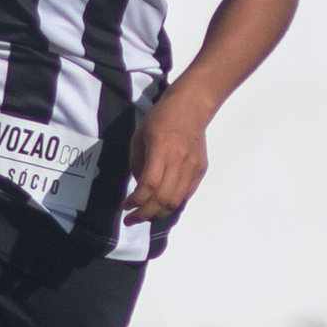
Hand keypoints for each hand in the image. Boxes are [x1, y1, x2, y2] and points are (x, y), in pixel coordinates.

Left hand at [127, 88, 213, 224]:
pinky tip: (160, 205)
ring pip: (176, 201)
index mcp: (161, 149)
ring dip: (158, 214)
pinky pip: (185, 194)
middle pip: (163, 198)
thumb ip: (138, 163)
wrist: (191, 106)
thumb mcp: (139, 136)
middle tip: (132, 220)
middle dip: (145, 214)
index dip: (136, 201)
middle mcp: (180, 160)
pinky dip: (171, 204)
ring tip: (146, 216)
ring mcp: (193, 166)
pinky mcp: (201, 169)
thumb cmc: (161, 118)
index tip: (126, 206)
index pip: (149, 185)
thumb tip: (140, 188)